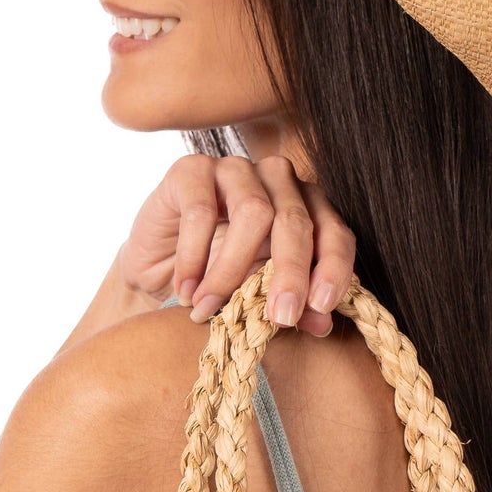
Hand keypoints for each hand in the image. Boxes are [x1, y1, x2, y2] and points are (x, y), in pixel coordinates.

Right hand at [118, 151, 355, 334]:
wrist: (158, 267)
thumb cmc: (217, 278)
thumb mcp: (259, 297)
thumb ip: (291, 306)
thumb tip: (322, 322)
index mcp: (306, 206)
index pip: (334, 231)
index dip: (333, 268)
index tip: (321, 306)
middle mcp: (277, 179)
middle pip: (295, 221)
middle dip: (290, 274)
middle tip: (279, 317)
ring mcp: (236, 169)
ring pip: (252, 212)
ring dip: (231, 270)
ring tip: (209, 308)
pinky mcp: (192, 170)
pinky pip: (200, 212)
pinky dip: (193, 258)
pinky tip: (186, 290)